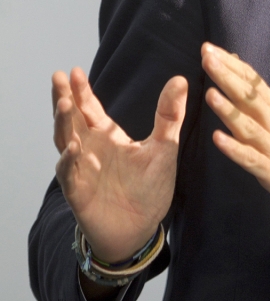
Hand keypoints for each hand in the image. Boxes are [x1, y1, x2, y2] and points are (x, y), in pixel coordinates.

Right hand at [53, 67, 187, 263]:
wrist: (142, 229)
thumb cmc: (149, 188)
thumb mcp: (164, 147)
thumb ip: (169, 114)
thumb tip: (180, 79)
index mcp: (106, 137)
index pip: (89, 109)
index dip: (82, 91)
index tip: (75, 70)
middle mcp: (90, 150)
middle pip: (71, 119)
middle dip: (64, 98)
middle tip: (58, 77)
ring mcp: (82, 170)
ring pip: (65, 142)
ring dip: (63, 123)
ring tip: (64, 104)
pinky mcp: (80, 193)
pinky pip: (70, 175)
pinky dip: (69, 161)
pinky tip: (72, 147)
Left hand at [202, 44, 269, 220]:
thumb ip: (254, 91)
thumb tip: (233, 61)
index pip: (250, 79)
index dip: (230, 63)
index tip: (208, 48)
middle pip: (247, 96)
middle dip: (227, 77)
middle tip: (207, 59)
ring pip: (247, 124)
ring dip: (228, 110)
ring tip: (210, 94)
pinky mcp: (268, 168)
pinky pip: (249, 157)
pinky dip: (234, 148)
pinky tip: (218, 139)